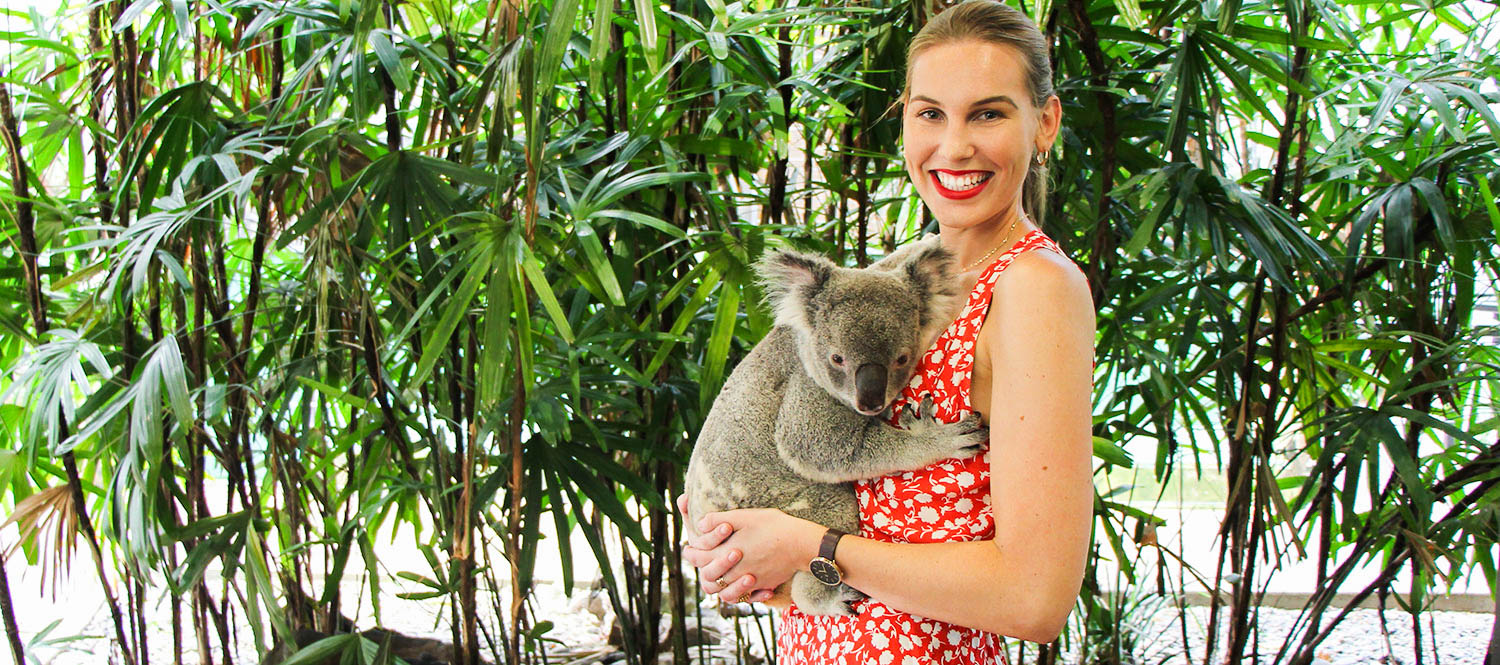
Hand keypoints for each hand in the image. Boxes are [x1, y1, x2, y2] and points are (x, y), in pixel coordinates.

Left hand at [677, 495, 819, 603]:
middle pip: (708, 579)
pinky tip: (743, 585)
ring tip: (719, 577)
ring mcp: (749, 582)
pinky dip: (741, 594)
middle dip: (702, 569)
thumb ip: (718, 520)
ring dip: (718, 586)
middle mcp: (734, 572)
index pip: (698, 558)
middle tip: (702, 560)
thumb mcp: (744, 516)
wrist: (801, 544)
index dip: (691, 553)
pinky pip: (745, 598)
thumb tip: (700, 524)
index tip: (689, 547)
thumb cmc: (773, 527)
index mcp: (725, 554)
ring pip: (724, 594)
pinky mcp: (763, 585)